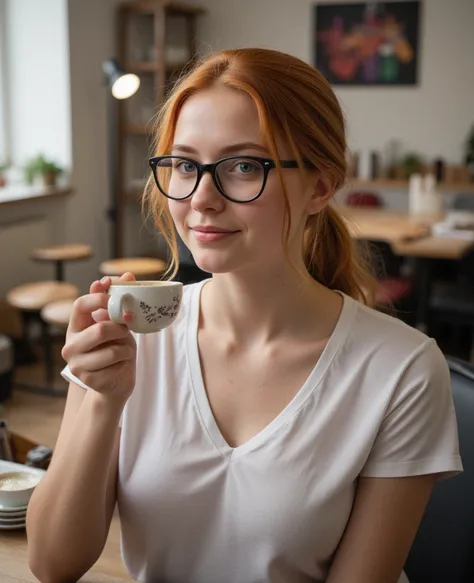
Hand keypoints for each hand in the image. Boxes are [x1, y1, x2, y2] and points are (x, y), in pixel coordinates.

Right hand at [61, 272, 136, 402]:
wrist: (117, 380)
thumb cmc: (116, 347)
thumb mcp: (117, 323)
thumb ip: (117, 301)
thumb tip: (127, 275)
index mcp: (74, 326)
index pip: (80, 305)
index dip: (100, 299)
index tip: (117, 300)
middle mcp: (70, 345)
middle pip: (101, 329)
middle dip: (121, 329)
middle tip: (126, 330)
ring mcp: (77, 365)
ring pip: (112, 350)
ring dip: (126, 349)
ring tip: (124, 351)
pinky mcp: (89, 380)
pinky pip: (117, 366)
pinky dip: (125, 363)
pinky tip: (119, 366)